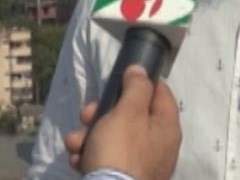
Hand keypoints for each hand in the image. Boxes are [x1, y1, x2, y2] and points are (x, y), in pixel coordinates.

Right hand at [64, 65, 181, 179]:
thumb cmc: (121, 150)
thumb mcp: (128, 112)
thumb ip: (136, 88)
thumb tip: (141, 70)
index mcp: (166, 127)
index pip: (161, 92)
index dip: (141, 81)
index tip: (122, 77)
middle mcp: (159, 145)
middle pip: (131, 116)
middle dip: (102, 112)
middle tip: (85, 114)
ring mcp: (142, 164)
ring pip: (112, 138)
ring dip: (89, 135)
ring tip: (73, 142)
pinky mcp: (124, 177)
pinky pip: (107, 159)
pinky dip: (90, 156)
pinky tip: (77, 159)